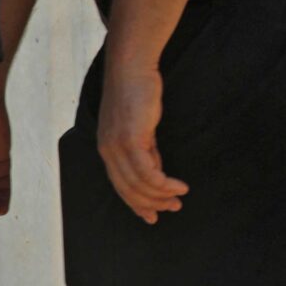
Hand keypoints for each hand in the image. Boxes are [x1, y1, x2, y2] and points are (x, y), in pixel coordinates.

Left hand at [95, 61, 187, 223]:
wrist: (132, 69)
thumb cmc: (138, 93)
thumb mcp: (141, 127)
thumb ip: (146, 150)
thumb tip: (157, 172)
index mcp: (107, 149)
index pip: (120, 185)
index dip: (136, 203)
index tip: (152, 216)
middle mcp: (108, 151)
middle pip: (127, 190)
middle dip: (150, 204)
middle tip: (172, 209)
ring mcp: (117, 146)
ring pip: (139, 184)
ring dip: (161, 196)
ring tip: (179, 199)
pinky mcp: (131, 139)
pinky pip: (147, 172)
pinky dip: (164, 183)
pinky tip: (179, 186)